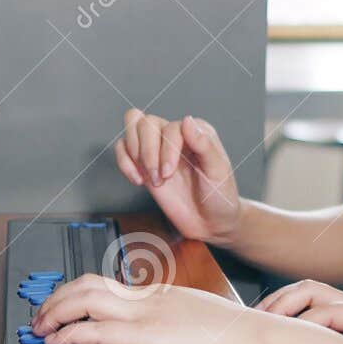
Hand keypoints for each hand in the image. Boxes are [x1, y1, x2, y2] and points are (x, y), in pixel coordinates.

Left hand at [33, 275, 263, 343]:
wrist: (255, 340)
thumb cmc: (238, 338)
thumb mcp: (201, 322)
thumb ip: (178, 325)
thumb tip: (167, 338)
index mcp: (162, 296)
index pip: (109, 285)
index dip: (78, 292)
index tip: (64, 305)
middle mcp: (149, 299)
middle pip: (89, 284)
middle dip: (57, 297)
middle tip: (41, 315)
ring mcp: (147, 315)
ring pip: (85, 299)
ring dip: (55, 311)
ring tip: (39, 326)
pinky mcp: (146, 337)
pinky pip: (97, 329)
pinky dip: (69, 333)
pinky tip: (57, 341)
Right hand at [116, 110, 241, 244]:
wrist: (210, 222)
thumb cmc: (220, 197)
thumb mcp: (218, 172)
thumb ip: (204, 145)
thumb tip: (187, 120)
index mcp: (197, 132)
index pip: (171, 127)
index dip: (166, 149)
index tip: (169, 172)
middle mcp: (176, 135)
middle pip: (146, 123)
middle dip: (148, 153)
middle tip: (159, 178)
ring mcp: (158, 148)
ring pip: (132, 128)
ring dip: (135, 155)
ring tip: (151, 179)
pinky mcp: (145, 163)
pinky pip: (122, 148)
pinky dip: (124, 163)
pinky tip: (138, 179)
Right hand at [256, 279, 342, 343]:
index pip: (325, 311)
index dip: (300, 326)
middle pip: (310, 290)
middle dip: (281, 304)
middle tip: (255, 325)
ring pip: (305, 293)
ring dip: (278, 304)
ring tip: (254, 323)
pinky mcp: (340, 316)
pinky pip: (307, 305)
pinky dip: (285, 311)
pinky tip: (268, 326)